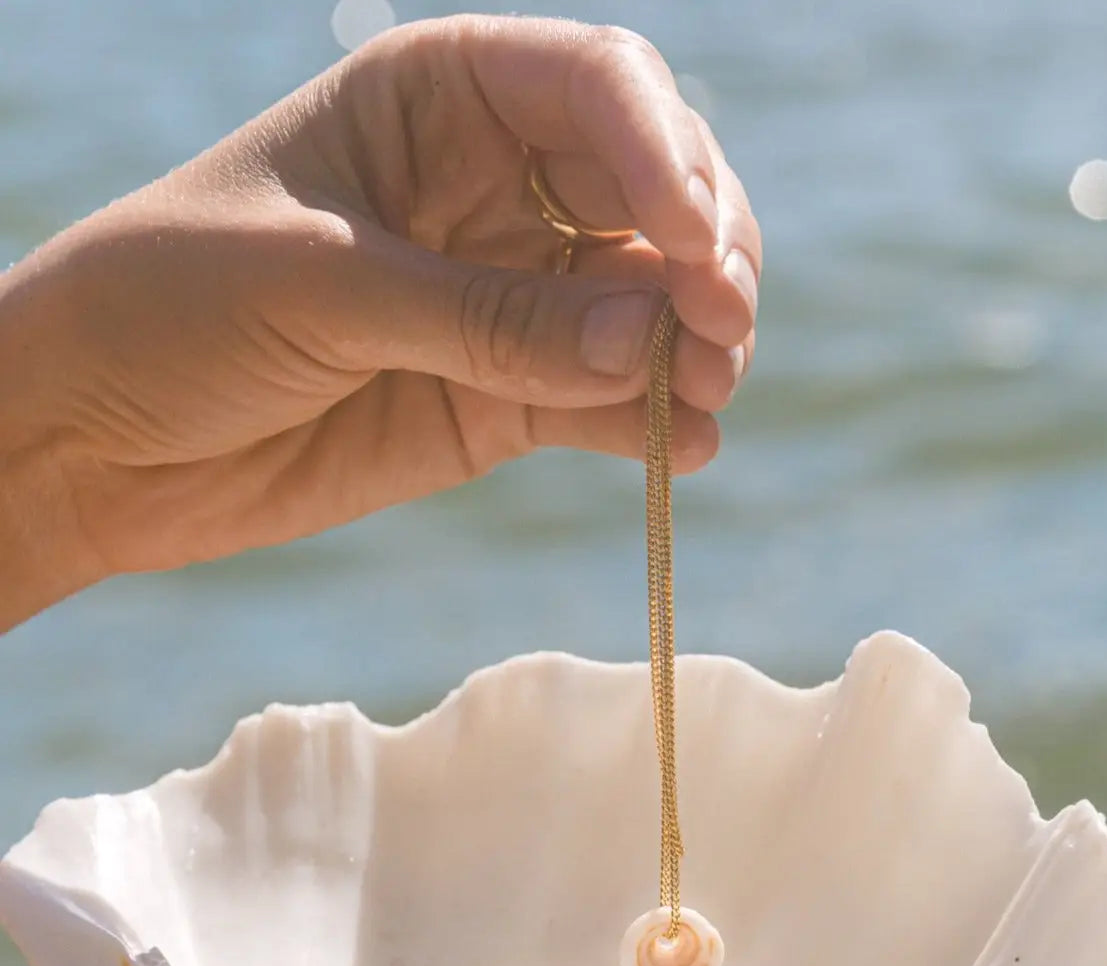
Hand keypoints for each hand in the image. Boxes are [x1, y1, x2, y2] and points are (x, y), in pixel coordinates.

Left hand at [0, 15, 760, 628]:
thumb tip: (651, 340)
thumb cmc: (169, 310)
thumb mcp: (321, 288)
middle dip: (707, 251)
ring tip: (710, 389)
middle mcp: (494, 190)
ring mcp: (509, 300)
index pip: (598, 90)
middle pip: (653, 189)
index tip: (692, 246)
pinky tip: (691, 445)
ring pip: (648, 300)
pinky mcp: (506, 398)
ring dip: (699, 341)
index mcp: (438, 101)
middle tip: (723, 327)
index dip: (666, 156)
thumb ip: (488, 317)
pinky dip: (658, 421)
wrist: (94, 441)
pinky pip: (607, 400)